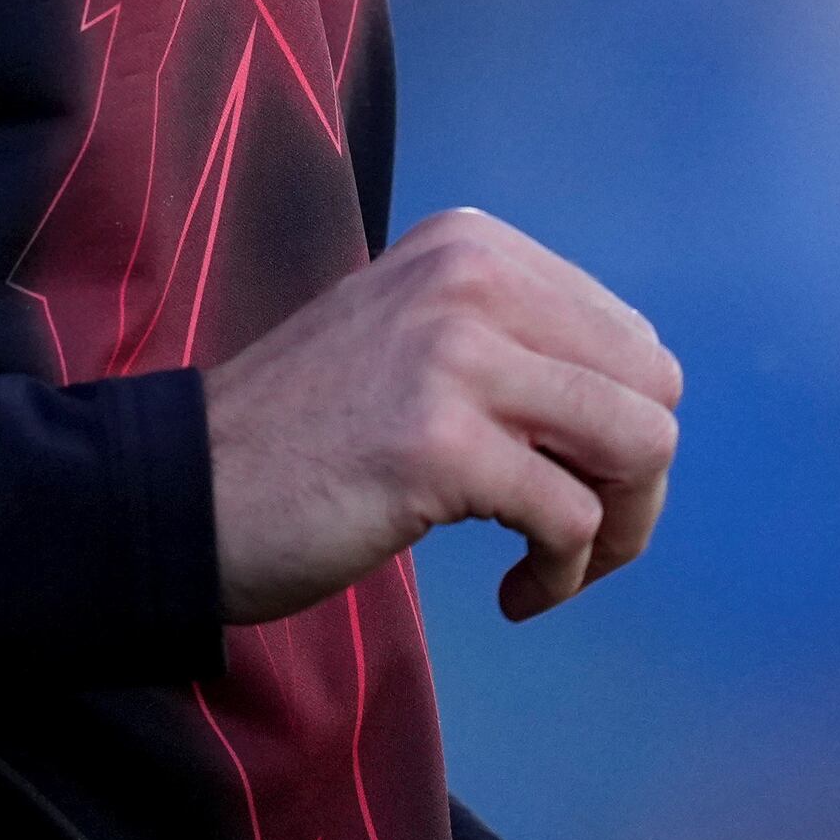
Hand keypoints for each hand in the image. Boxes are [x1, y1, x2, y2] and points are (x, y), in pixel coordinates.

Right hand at [200, 209, 681, 626]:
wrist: (185, 490)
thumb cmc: (306, 434)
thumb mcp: (418, 338)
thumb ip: (519, 345)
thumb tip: (645, 404)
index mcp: (473, 244)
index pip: (632, 338)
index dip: (622, 429)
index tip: (567, 485)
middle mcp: (472, 276)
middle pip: (653, 388)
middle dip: (634, 484)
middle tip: (570, 539)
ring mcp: (456, 352)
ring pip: (639, 445)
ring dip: (615, 533)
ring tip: (551, 567)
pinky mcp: (438, 441)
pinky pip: (573, 519)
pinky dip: (561, 575)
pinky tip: (512, 595)